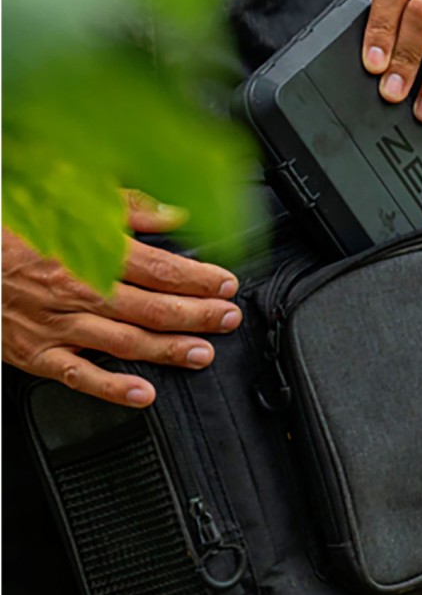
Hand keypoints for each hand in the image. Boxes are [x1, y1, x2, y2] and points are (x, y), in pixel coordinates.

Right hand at [2, 191, 242, 407]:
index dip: (200, 279)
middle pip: (153, 308)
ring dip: (170, 350)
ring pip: (127, 342)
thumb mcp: (69, 199)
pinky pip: (79, 375)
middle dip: (199, 315)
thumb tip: (173, 215)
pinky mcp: (37, 352)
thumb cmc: (11, 226)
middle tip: (228, 318)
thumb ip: (128, 210)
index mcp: (90, 252)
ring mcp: (58, 325)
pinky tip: (143, 394)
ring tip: (203, 353)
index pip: (161, 269)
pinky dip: (113, 388)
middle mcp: (79, 291)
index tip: (226, 284)